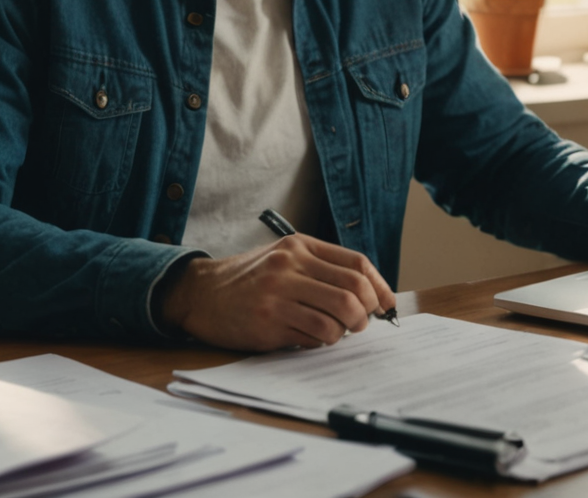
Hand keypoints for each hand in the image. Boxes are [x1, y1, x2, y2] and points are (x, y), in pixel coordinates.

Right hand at [157, 234, 395, 351]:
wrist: (201, 293)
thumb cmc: (249, 280)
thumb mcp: (284, 259)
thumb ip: (320, 270)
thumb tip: (367, 296)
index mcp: (300, 246)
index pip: (356, 263)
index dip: (379, 286)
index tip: (386, 303)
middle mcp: (291, 264)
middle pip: (353, 289)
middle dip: (366, 312)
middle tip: (361, 324)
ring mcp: (279, 292)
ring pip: (339, 314)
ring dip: (345, 330)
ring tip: (335, 332)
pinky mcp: (269, 321)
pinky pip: (315, 334)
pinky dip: (322, 341)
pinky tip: (311, 338)